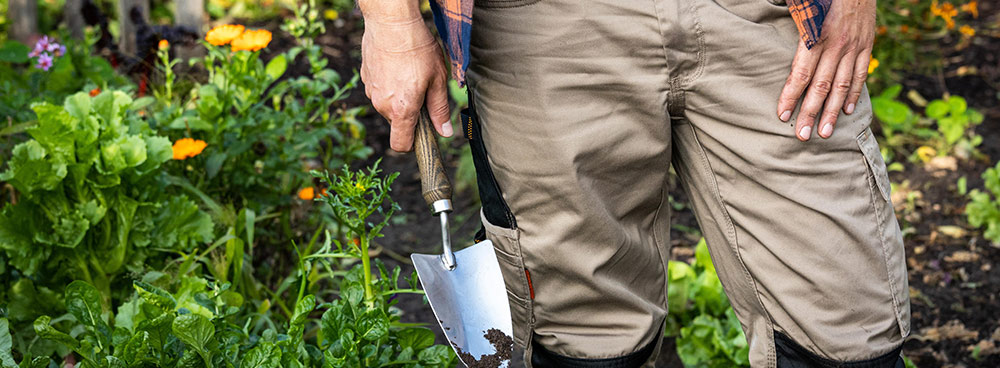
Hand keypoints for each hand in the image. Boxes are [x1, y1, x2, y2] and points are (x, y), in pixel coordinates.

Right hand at [360, 16, 451, 151]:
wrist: (391, 22)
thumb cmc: (417, 49)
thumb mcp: (437, 80)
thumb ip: (440, 109)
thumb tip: (445, 132)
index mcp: (402, 110)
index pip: (400, 144)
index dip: (412, 144)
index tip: (422, 133)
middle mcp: (382, 105)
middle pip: (397, 122)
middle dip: (410, 113)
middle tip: (423, 90)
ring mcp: (371, 91)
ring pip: (388, 105)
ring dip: (399, 97)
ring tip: (410, 73)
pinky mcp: (365, 78)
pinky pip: (379, 90)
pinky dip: (389, 84)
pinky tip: (398, 66)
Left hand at [776, 0, 876, 140]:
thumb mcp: (800, 5)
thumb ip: (786, 23)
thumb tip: (761, 31)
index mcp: (816, 35)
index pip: (801, 73)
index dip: (791, 96)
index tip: (782, 115)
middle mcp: (836, 44)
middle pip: (821, 85)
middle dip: (811, 112)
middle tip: (803, 135)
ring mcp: (854, 45)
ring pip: (843, 84)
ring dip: (833, 110)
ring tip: (826, 132)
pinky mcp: (867, 43)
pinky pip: (861, 72)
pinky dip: (855, 92)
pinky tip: (847, 110)